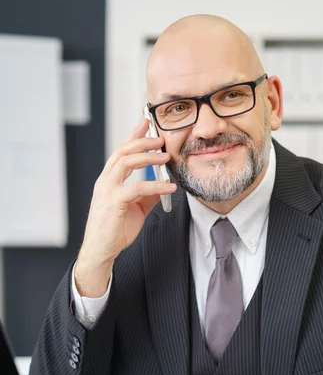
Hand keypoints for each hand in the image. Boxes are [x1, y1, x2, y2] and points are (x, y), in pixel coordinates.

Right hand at [75, 119, 176, 296]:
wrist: (101, 251)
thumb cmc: (115, 230)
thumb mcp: (135, 209)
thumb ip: (147, 195)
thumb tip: (163, 186)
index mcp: (109, 180)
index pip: (120, 151)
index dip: (133, 135)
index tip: (145, 123)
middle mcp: (105, 181)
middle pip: (123, 151)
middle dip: (143, 141)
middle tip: (161, 138)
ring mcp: (107, 190)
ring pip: (126, 163)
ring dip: (148, 157)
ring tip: (165, 156)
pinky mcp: (113, 203)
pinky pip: (136, 188)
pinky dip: (155, 185)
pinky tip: (169, 187)